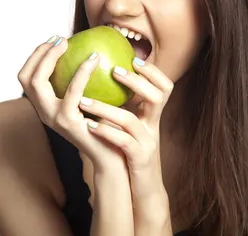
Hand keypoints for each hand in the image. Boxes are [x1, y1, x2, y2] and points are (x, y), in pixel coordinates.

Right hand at [17, 35, 126, 171]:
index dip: (36, 56)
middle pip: (26, 77)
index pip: (27, 77)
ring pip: (38, 82)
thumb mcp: (89, 99)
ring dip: (51, 57)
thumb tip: (88, 47)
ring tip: (68, 43)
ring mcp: (52, 118)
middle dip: (39, 53)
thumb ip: (83, 80)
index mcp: (45, 106)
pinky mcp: (68, 122)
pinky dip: (81, 71)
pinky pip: (72, 91)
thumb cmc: (104, 123)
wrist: (111, 154)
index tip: (55, 40)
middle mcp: (43, 112)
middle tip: (60, 39)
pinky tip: (94, 58)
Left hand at [77, 57, 173, 197]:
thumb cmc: (129, 152)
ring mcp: (147, 144)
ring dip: (107, 108)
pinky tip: (89, 126)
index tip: (134, 59)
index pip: (164, 87)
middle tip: (113, 70)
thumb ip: (122, 105)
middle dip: (136, 82)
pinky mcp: (138, 160)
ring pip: (131, 121)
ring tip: (83, 100)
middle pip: (157, 97)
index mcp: (152, 117)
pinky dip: (106, 133)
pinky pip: (123, 143)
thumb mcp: (130, 126)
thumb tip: (101, 78)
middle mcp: (153, 127)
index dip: (153, 72)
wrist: (142, 188)